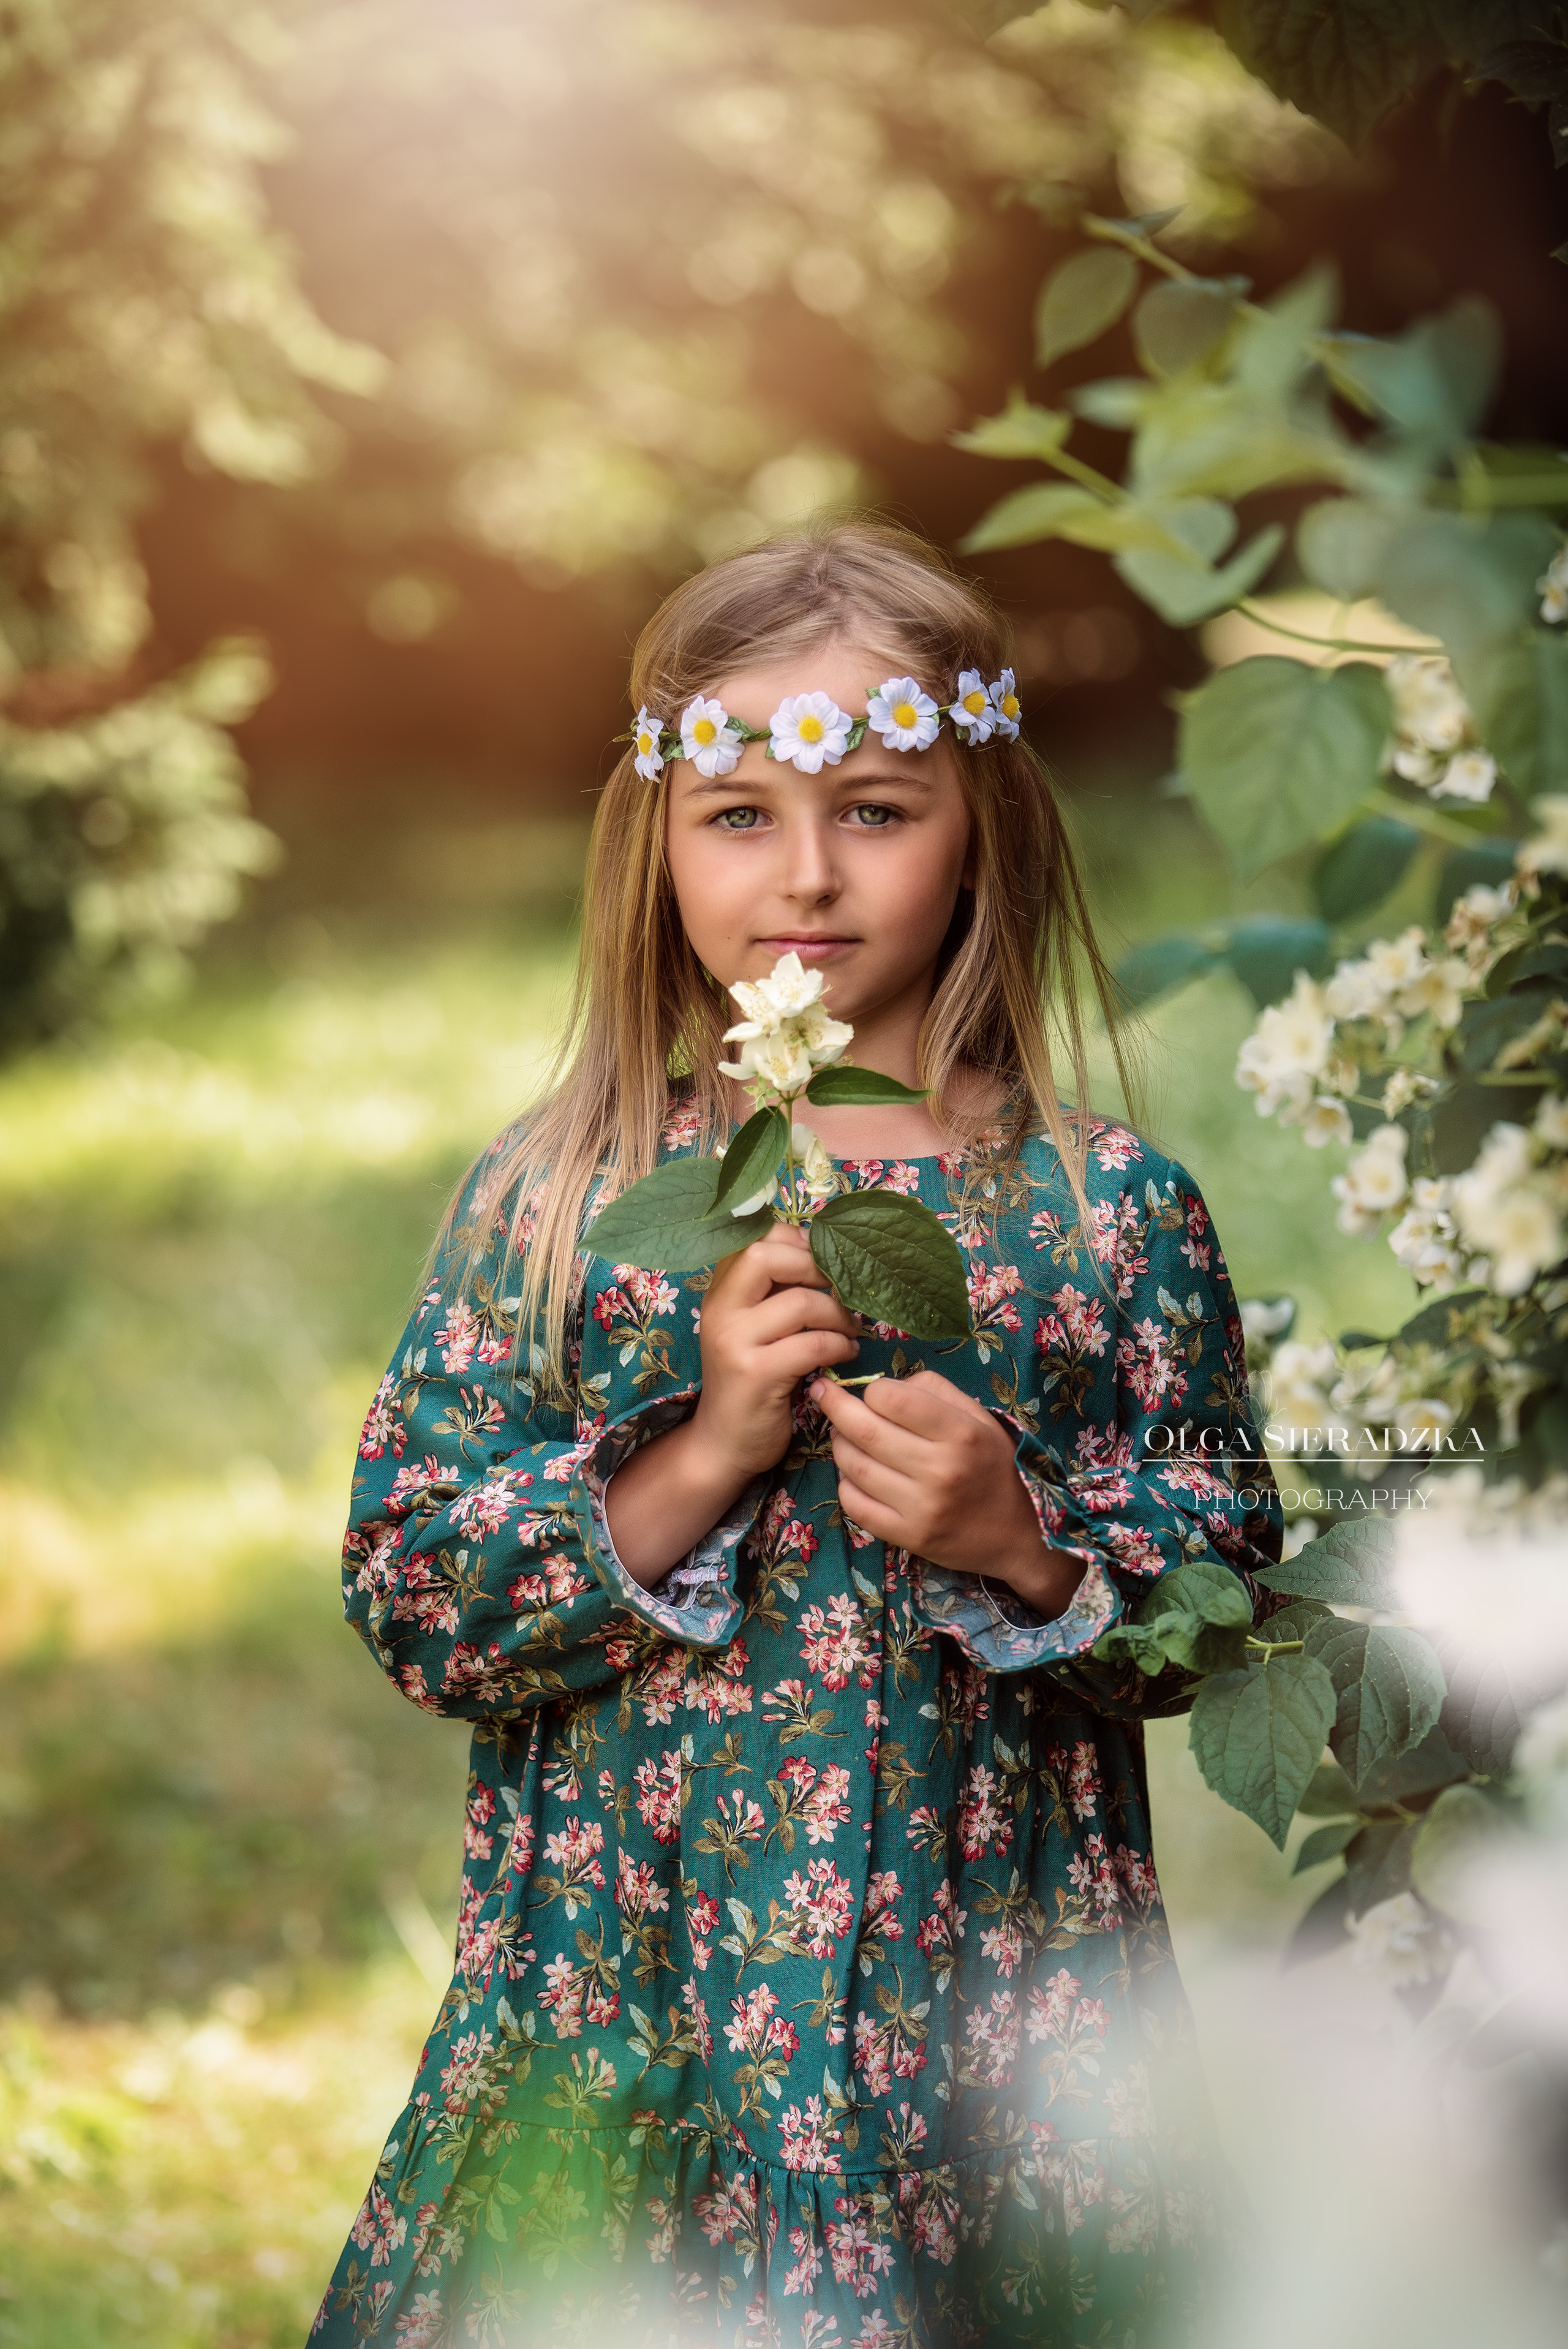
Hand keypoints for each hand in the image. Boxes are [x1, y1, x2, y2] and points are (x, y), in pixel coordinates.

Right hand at [606, 1224, 858, 1586]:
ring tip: (852, 1329)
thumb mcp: (752, 1327)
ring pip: (800, 1302)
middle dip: (817, 1268)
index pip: (754, 1237)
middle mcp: (720, 1310)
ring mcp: (733, 1342)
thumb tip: (824, 1253)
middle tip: (842, 1291)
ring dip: (839, 1314)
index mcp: (720, 1291)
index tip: (824, 1264)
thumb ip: (773, 1292)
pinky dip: (840, 1346)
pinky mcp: (755, 1375)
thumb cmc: (750, 1379)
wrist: (724, 1442)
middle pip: (766, 1256)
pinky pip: (811, 1344)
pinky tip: (847, 1353)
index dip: (797, 1240)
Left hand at [808, 1369, 1085, 1617]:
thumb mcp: (980, 1418)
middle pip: (864, 1430)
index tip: (870, 1391)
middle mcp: (941, 1470)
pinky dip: (845, 1483)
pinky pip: (855, 1505)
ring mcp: (922, 1508)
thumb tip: (885, 1386)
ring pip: (853, 1466)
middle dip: (835, 1407)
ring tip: (842, 1435)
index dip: (871, 1390)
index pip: (891, 1398)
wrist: (1020, 1534)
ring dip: (838, 1444)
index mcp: (960, 1433)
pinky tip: (853, 1473)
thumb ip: (935, 1391)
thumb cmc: (995, 1465)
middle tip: (824, 1397)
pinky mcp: (909, 1537)